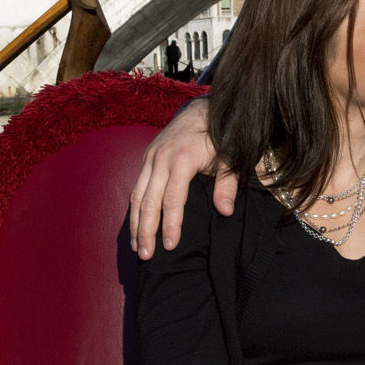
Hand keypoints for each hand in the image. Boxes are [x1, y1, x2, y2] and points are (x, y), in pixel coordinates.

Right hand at [128, 98, 239, 256]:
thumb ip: (227, 185)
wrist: (204, 109)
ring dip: (135, 223)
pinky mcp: (147, 157)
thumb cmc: (220, 136)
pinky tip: (136, 226)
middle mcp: (161, 159)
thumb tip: (225, 211)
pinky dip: (134, 208)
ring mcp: (150, 157)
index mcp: (182, 159)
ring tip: (138, 247)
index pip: (172, 200)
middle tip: (146, 255)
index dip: (171, 224)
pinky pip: (136, 186)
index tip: (171, 246)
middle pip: (148, 201)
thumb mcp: (230, 159)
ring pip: (136, 195)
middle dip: (146, 230)